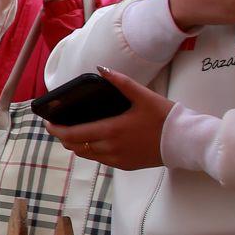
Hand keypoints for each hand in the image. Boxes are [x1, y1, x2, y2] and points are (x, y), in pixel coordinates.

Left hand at [45, 70, 171, 170]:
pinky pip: (100, 160)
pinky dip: (91, 151)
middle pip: (75, 146)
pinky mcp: (125, 165)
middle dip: (64, 137)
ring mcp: (117, 159)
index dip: (56, 130)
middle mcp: (110, 148)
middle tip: (59, 126)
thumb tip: (101, 69)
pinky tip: (94, 141)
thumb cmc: (165, 117)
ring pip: (86, 155)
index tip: (48, 123)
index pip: (72, 135)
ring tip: (74, 133)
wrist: (185, 141)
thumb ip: (120, 82)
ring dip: (76, 145)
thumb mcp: (143, 96)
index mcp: (111, 131)